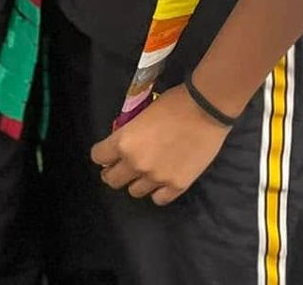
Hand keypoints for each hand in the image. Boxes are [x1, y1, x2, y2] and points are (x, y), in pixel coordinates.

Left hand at [90, 85, 231, 205]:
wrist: (204, 109)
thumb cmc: (172, 104)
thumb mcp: (140, 115)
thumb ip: (129, 133)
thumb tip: (125, 143)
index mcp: (123, 142)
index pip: (98, 156)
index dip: (102, 154)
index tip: (107, 153)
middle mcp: (136, 163)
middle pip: (112, 179)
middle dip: (113, 172)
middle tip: (120, 166)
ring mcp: (157, 178)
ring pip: (134, 192)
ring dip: (136, 182)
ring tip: (143, 172)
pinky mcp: (178, 186)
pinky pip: (159, 199)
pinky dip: (157, 192)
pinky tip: (160, 181)